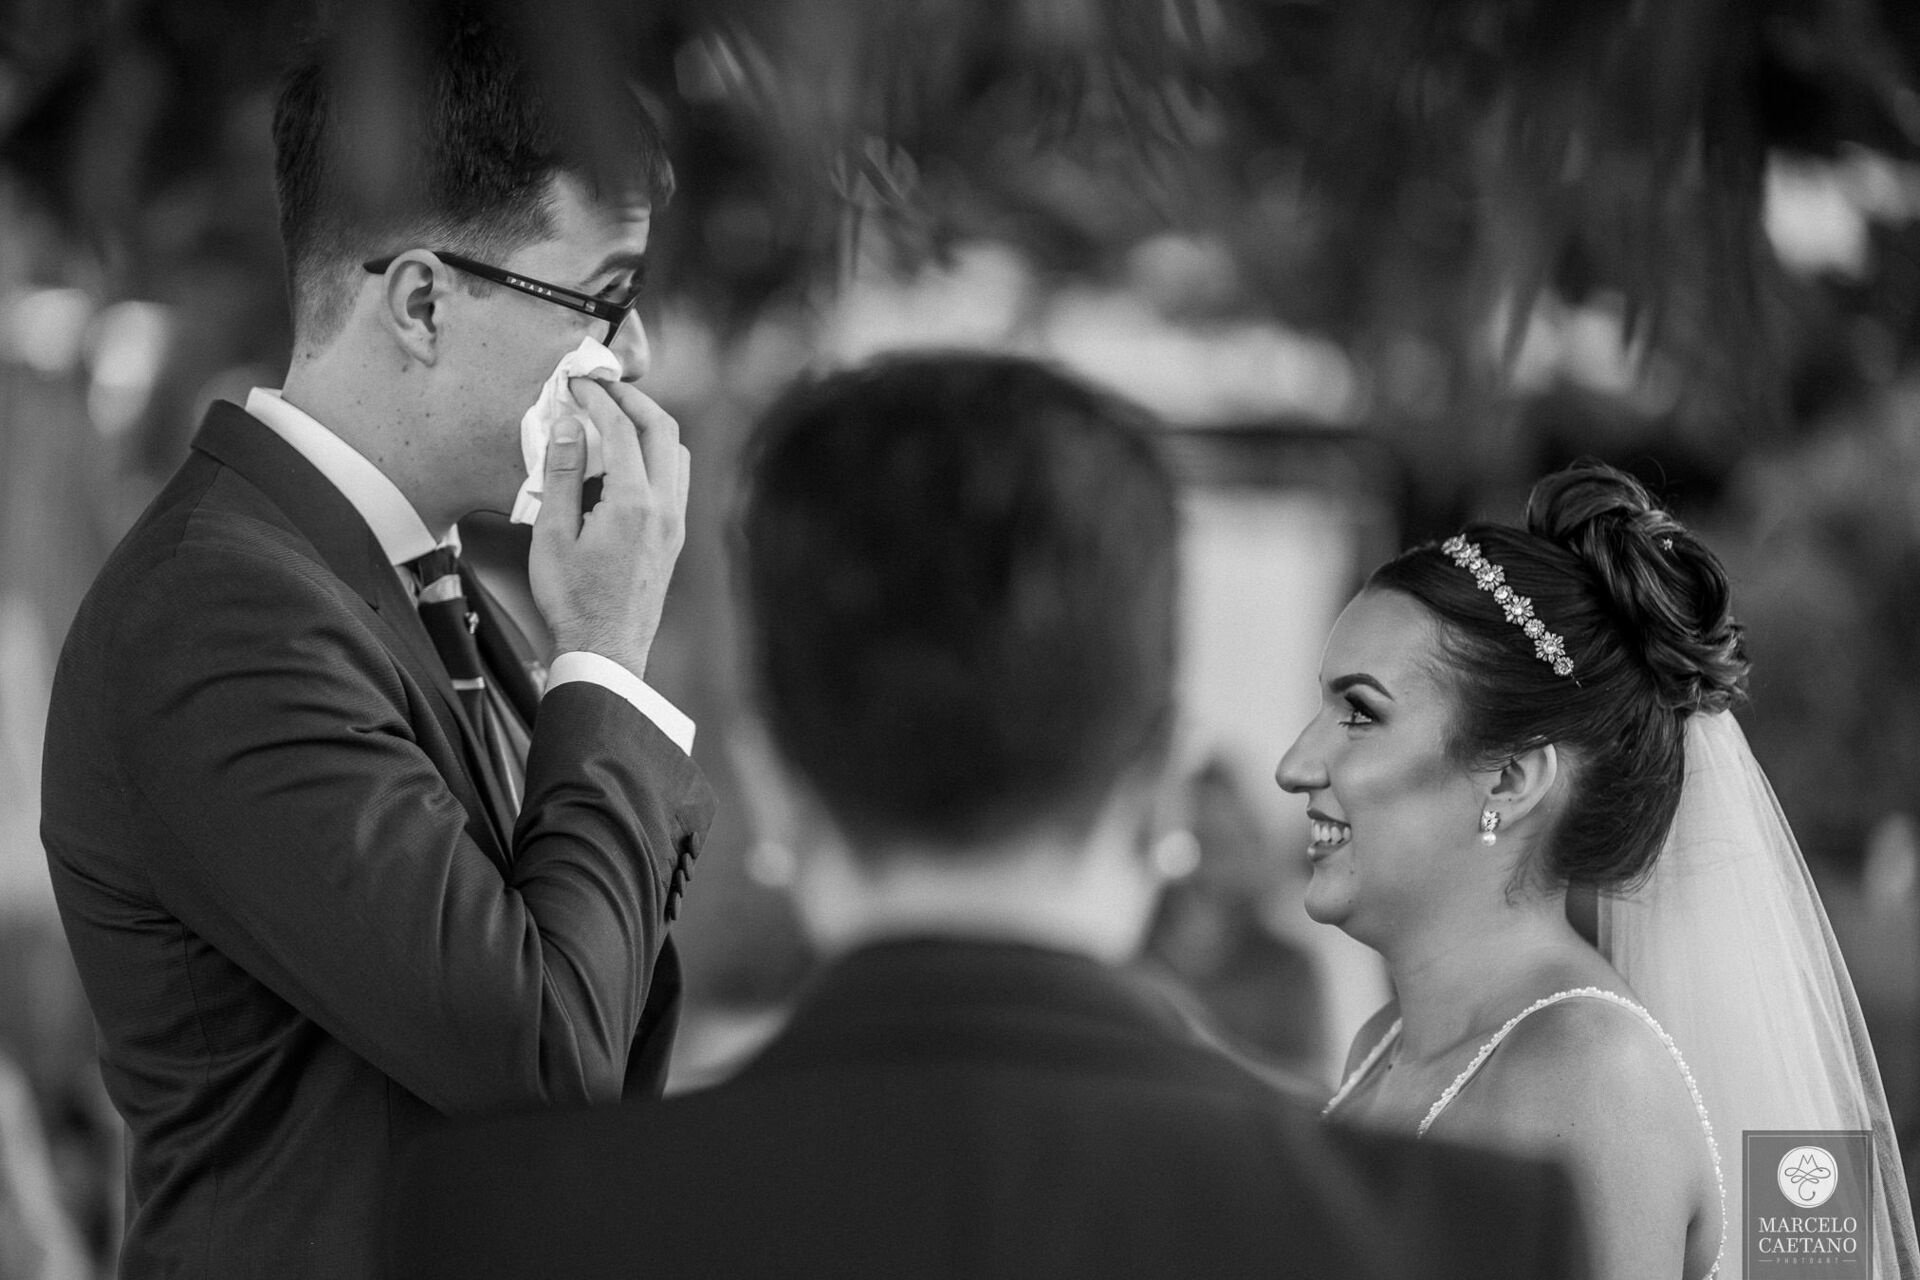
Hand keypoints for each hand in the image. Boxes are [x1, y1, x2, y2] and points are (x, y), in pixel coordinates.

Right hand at [529, 378, 689, 677]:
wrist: (605, 650)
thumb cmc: (572, 600)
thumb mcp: (552, 534)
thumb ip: (561, 474)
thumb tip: (568, 424)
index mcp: (634, 503)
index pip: (622, 429)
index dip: (597, 398)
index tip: (575, 383)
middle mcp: (665, 508)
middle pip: (663, 429)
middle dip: (633, 400)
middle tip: (600, 387)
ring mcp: (675, 523)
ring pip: (677, 453)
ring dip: (650, 425)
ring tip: (614, 416)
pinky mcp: (674, 537)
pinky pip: (676, 478)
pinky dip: (656, 453)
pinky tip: (627, 458)